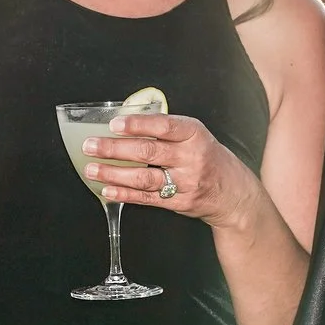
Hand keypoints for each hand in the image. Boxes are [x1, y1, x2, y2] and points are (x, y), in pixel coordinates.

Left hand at [80, 113, 263, 230]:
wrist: (234, 193)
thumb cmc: (209, 158)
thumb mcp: (196, 136)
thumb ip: (167, 130)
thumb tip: (127, 121)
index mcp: (195, 134)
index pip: (163, 126)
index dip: (137, 125)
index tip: (114, 123)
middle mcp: (191, 158)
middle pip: (148, 152)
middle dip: (114, 149)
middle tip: (90, 146)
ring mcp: (186, 182)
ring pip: (144, 178)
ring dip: (114, 174)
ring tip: (92, 169)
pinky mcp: (180, 203)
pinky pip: (148, 198)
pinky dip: (125, 194)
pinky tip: (107, 190)